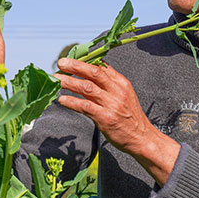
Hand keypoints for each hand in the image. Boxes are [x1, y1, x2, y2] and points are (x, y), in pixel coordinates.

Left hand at [55, 57, 179, 185]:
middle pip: (93, 72)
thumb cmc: (130, 117)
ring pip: (86, 87)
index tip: (70, 59)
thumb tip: (90, 71)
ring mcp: (112, 104)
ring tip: (56, 79)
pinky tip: (62, 100)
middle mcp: (117, 91)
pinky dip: (71, 102)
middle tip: (61, 63)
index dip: (84, 61)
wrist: (142, 138)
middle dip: (75, 66)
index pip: (101, 66)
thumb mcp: (124, 95)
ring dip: (69, 82)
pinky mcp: (105, 118)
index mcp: (121, 83)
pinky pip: (84, 106)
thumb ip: (108, 84)